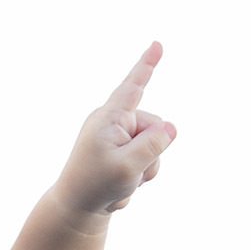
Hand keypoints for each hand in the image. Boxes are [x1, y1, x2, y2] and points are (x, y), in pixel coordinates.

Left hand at [54, 42, 176, 215]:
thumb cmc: (96, 184)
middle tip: (127, 172)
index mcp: (108, 118)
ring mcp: (119, 134)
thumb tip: (171, 127)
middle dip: (152, 153)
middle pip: (156, 126)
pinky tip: (123, 181)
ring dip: (148, 166)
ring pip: (156, 144)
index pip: (132, 87)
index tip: (157, 44)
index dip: (146, 65)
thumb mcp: (128, 166)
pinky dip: (143, 171)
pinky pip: (150, 155)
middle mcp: (113, 121)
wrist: (79, 205)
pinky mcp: (123, 147)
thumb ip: (153, 145)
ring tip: (122, 178)